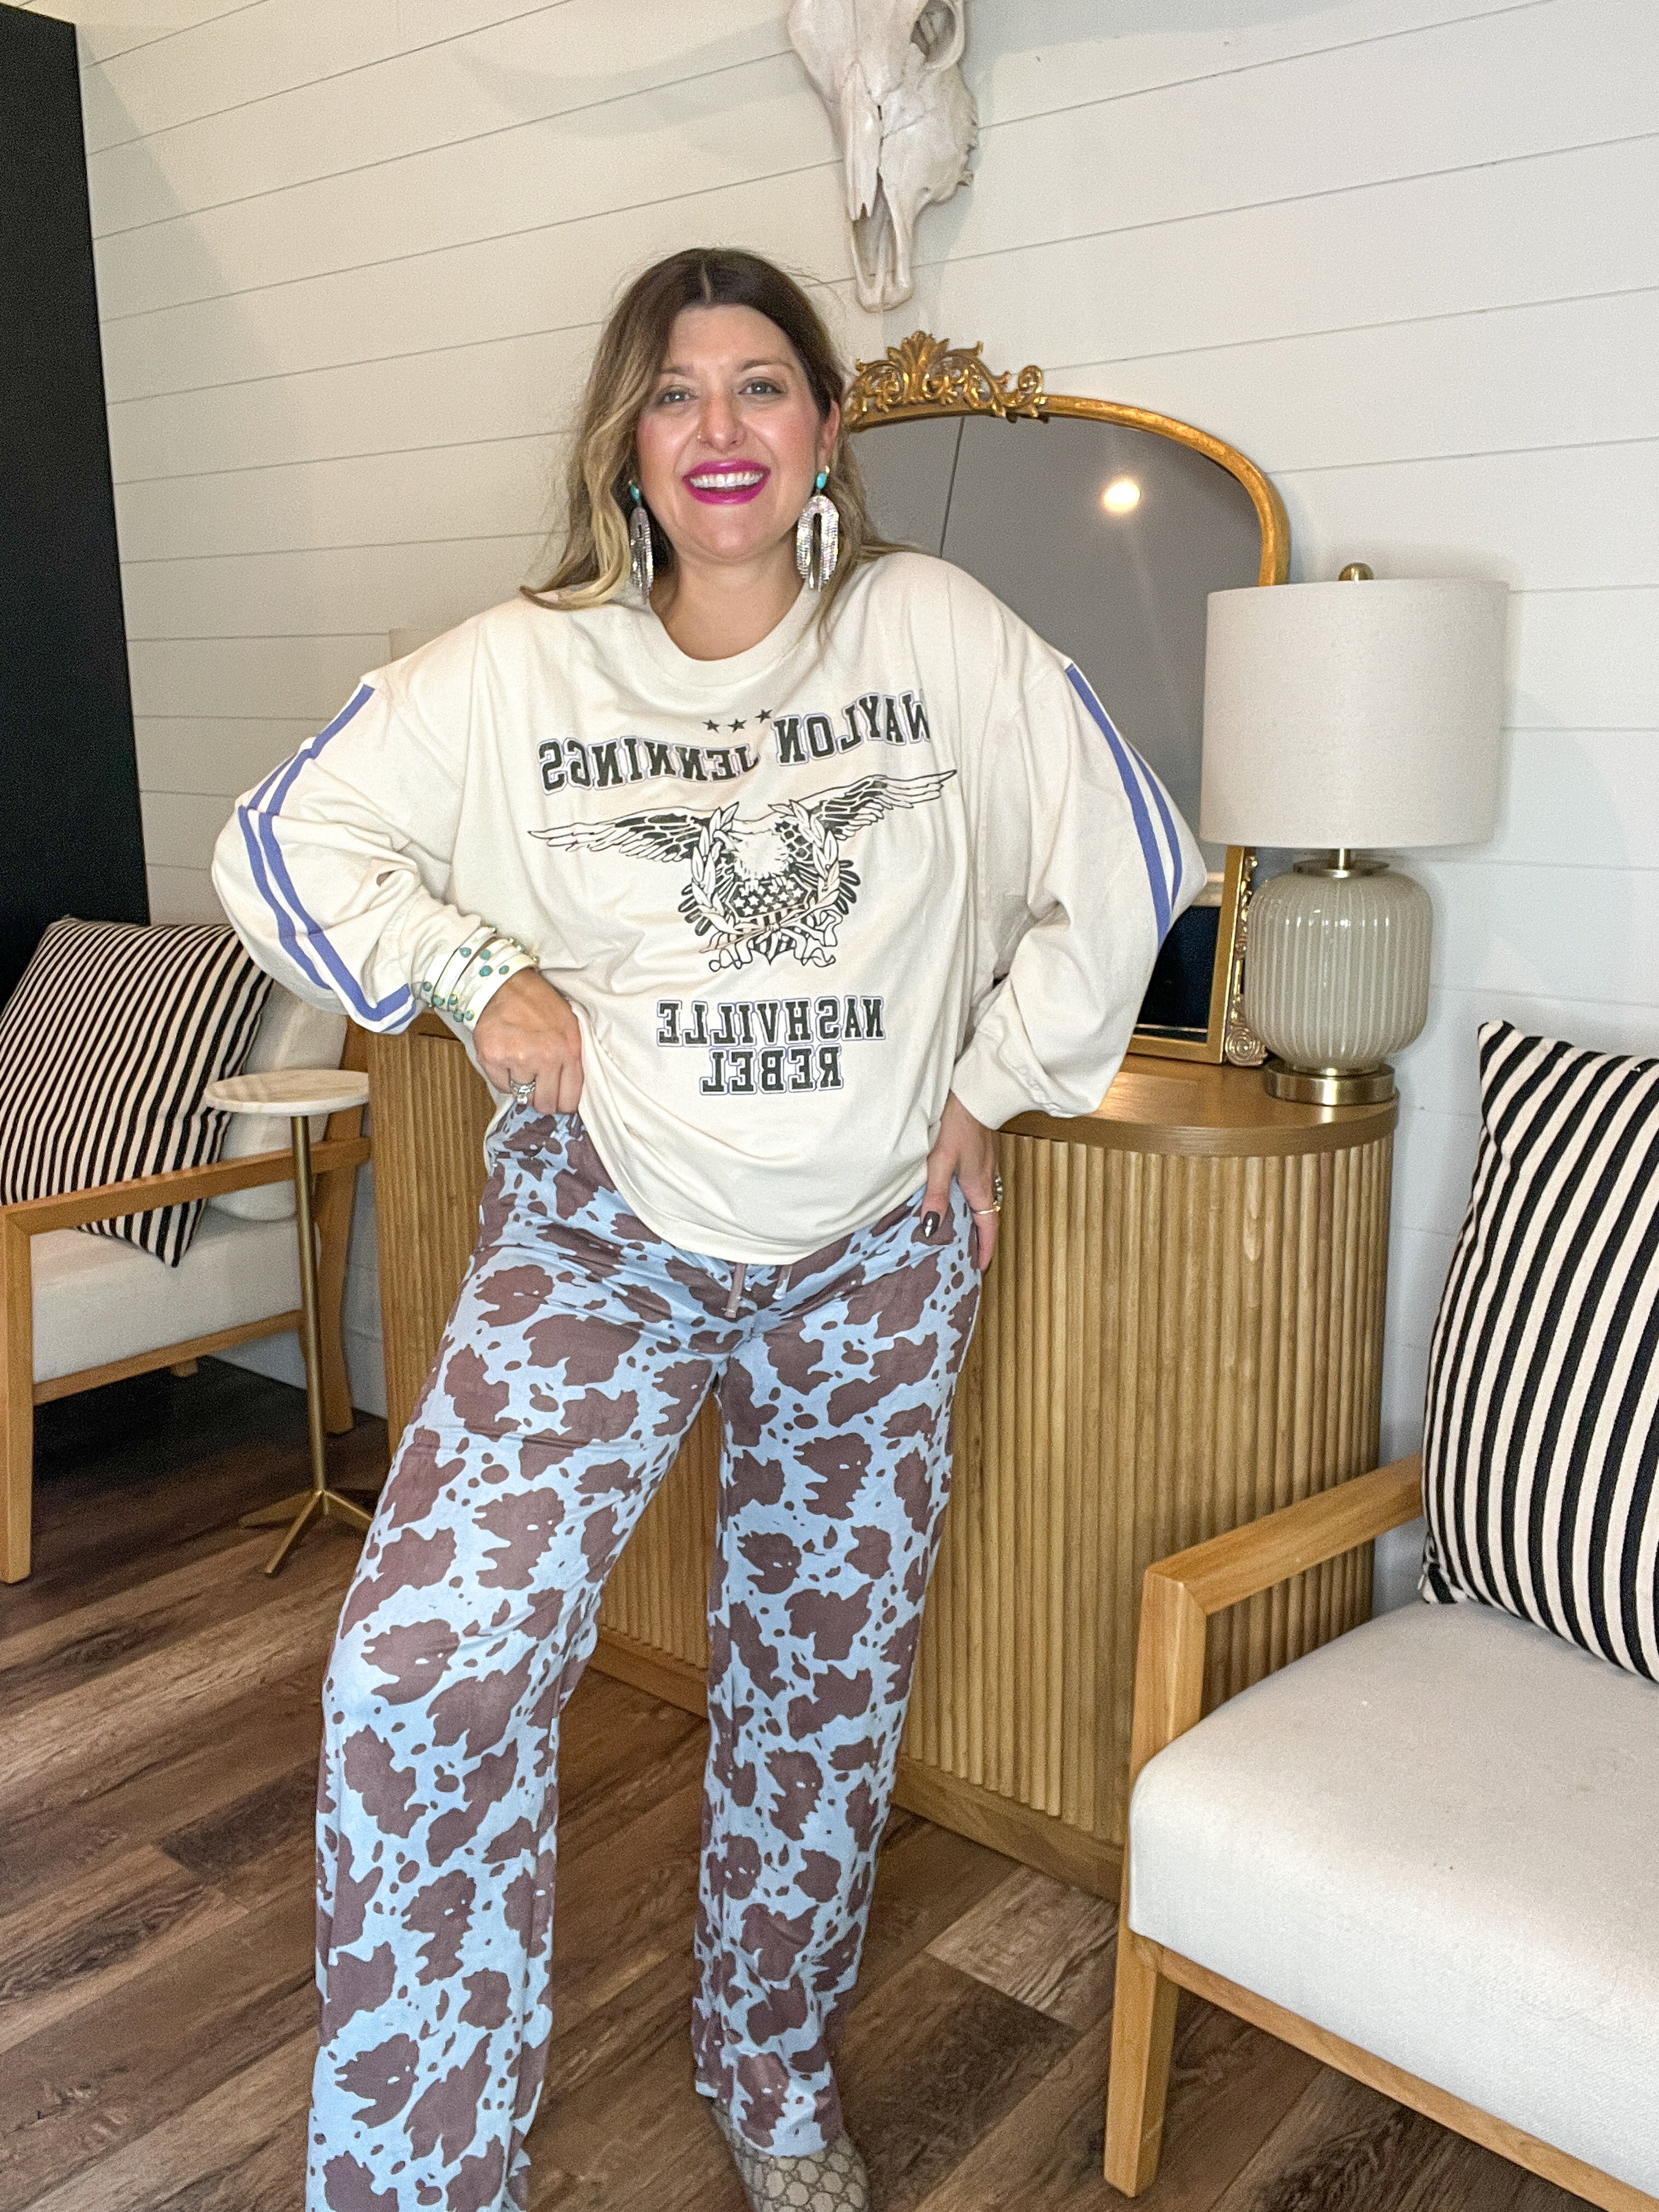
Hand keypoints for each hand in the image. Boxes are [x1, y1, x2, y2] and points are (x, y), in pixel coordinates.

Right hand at [472, 969, 583, 1112]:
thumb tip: (569, 1096)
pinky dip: (503, 1077)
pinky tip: (506, 1057)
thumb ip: (572, 1061)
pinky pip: (501, 1087)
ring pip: (522, 1097)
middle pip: (545, 1104)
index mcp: (569, 1051)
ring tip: (520, 1061)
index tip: (556, 1095)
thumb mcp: (569, 1028)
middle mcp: (545, 1058)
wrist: (504, 984)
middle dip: (541, 1097)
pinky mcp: (492, 1058)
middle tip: (536, 1081)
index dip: (562, 1102)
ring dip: (521, 1084)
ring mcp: (517, 1059)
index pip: (569, 1100)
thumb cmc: (539, 1005)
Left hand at [920, 1091, 999, 1269]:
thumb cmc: (958, 1122)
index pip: (988, 1226)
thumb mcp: (941, 1161)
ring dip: (975, 1218)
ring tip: (961, 1231)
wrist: (976, 1090)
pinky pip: (979, 1184)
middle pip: (986, 1215)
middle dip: (979, 1238)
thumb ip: (936, 1195)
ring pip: (983, 1199)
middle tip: (967, 1255)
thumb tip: (931, 1228)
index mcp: (979, 1185)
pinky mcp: (983, 1153)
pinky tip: (957, 1194)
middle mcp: (988, 1178)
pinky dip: (971, 1198)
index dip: (984, 1249)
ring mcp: (987, 1165)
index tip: (980, 1268)